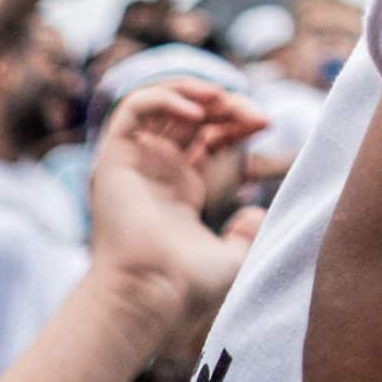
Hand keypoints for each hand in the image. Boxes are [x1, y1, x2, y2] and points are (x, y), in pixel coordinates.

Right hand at [87, 80, 266, 336]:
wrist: (151, 292)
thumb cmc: (186, 285)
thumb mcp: (232, 258)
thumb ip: (247, 235)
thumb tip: (256, 214)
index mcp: (183, 187)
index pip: (209, 135)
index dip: (238, 121)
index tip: (266, 124)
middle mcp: (158, 170)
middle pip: (191, 115)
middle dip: (227, 105)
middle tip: (255, 115)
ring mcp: (136, 163)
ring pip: (160, 102)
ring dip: (194, 90)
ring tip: (222, 100)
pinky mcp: (114, 158)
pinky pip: (133, 108)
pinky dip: (165, 97)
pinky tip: (196, 112)